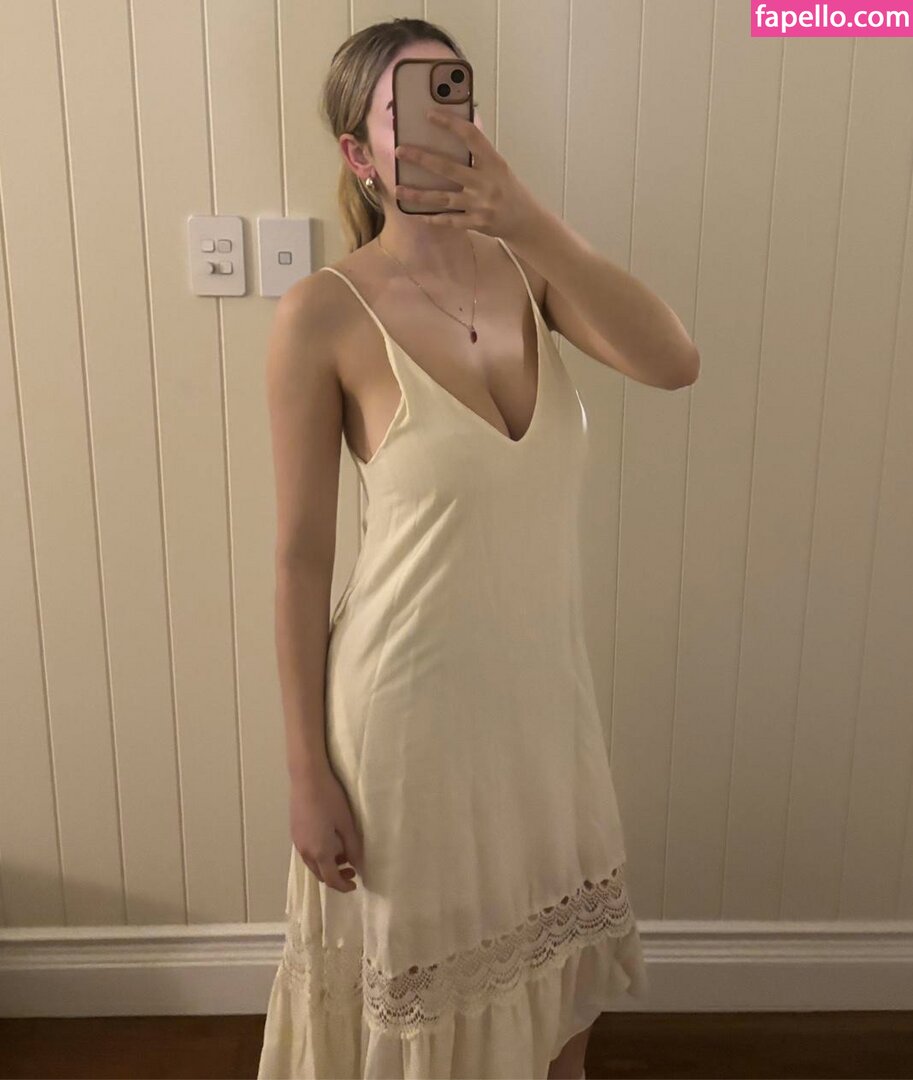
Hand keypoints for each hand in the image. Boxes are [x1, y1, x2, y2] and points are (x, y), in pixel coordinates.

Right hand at [289, 765, 364, 893]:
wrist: (307, 778)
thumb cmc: (330, 799)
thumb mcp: (346, 824)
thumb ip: (353, 847)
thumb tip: (358, 865)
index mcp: (320, 852)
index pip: (331, 879)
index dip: (343, 886)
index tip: (355, 883)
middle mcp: (305, 851)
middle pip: (320, 874)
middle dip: (336, 876)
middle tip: (351, 869)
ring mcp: (297, 842)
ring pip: (312, 864)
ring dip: (327, 865)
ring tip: (342, 855)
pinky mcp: (294, 832)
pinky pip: (307, 852)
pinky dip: (319, 855)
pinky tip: (328, 842)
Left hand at [393, 107, 543, 241]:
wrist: (525, 220)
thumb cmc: (507, 189)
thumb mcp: (498, 167)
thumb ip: (478, 154)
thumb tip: (452, 132)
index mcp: (493, 162)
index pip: (471, 136)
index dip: (450, 123)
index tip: (430, 114)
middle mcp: (486, 182)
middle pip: (448, 167)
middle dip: (422, 159)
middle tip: (400, 151)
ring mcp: (480, 204)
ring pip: (443, 197)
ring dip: (419, 194)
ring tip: (399, 188)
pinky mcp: (476, 223)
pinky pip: (449, 220)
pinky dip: (433, 218)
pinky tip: (417, 215)